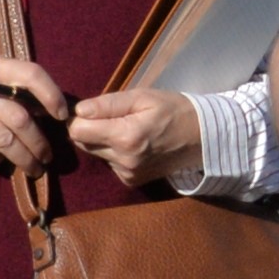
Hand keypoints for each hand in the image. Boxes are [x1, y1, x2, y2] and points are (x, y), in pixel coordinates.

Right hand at [0, 56, 72, 177]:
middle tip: (47, 157)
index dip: (51, 95)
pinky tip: (1, 158)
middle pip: (20, 120)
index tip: (62, 116)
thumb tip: (54, 115)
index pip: (31, 74)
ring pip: (5, 141)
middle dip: (39, 144)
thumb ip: (18, 87)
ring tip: (33, 167)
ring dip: (23, 159)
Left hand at [67, 84, 202, 187]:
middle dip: (90, 129)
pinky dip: (115, 153)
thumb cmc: (173, 110)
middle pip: (82, 143)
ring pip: (95, 154)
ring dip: (103, 142)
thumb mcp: (143, 97)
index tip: (93, 111)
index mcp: (125, 136)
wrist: (202, 138)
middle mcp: (123, 160)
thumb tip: (79, 111)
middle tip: (112, 118)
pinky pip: (109, 164)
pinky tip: (134, 145)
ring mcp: (127, 173)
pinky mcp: (131, 181)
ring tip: (127, 130)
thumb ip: (108, 104)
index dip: (81, 118)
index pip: (77, 131)